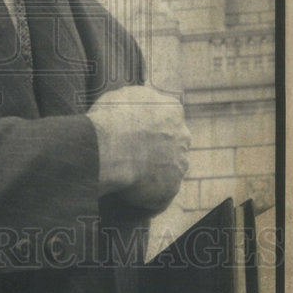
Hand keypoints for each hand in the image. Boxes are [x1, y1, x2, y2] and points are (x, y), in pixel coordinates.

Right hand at [87, 84, 190, 214]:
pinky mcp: (171, 188)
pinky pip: (160, 195)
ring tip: (128, 177)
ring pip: (169, 170)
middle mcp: (183, 136)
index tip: (135, 134)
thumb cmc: (110, 119)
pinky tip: (129, 195)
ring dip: (154, 174)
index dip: (150, 128)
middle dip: (157, 150)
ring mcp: (179, 164)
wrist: (109, 148)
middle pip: (173, 144)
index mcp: (172, 110)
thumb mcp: (122, 95)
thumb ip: (137, 101)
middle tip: (132, 155)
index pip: (167, 119)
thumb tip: (134, 104)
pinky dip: (146, 197)